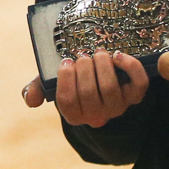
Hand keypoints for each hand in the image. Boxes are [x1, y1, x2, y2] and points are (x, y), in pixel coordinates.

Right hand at [29, 50, 149, 126]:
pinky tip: (118, 55)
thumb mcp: (52, 84)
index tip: (65, 61)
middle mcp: (96, 115)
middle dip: (84, 69)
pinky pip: (138, 83)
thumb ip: (37, 89)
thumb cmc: (73, 82)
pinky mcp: (135, 96)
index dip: (65, 79)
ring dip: (103, 65)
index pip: (67, 101)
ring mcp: (117, 107)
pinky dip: (130, 67)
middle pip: (89, 94)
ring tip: (98, 53)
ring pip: (110, 88)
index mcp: (74, 114)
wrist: (99, 85)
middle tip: (82, 56)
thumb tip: (30, 99)